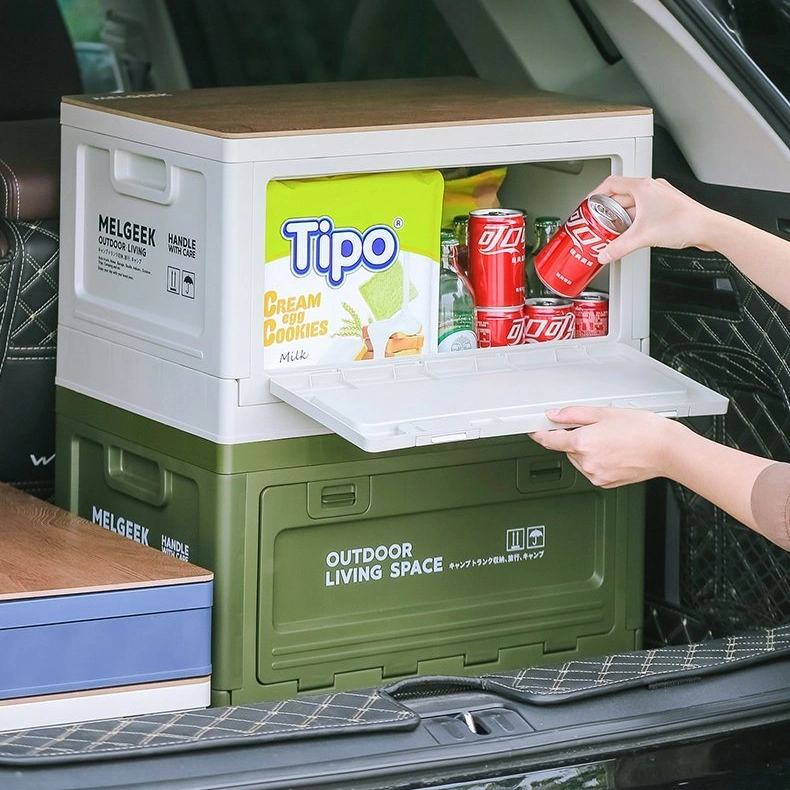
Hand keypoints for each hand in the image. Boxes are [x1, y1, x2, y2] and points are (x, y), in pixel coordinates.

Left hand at [528, 405, 685, 487]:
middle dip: (575, 438)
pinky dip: (597, 461)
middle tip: (597, 428)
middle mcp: (586, 462)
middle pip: (567, 449)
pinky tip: (615, 452)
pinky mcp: (606, 483)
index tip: (534, 431)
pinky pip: (592, 470)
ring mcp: (596, 475)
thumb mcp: (604, 413)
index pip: (549, 441)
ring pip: (579, 460)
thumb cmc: (643, 430)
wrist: (667, 450)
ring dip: (587, 450)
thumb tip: (554, 415)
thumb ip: (574, 415)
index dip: (539, 434)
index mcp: (583, 443)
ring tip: (612, 440)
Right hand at [591, 176, 721, 262]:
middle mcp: (651, 188)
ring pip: (632, 203)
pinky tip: (630, 232)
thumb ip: (619, 247)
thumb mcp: (643, 236)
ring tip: (612, 229)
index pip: (610, 183)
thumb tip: (606, 254)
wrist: (708, 229)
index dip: (596, 194)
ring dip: (620, 215)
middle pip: (620, 195)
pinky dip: (632, 220)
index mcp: (643, 187)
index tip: (588, 204)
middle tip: (597, 221)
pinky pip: (642, 210)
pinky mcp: (665, 207)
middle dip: (607, 209)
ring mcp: (659, 197)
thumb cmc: (684, 223)